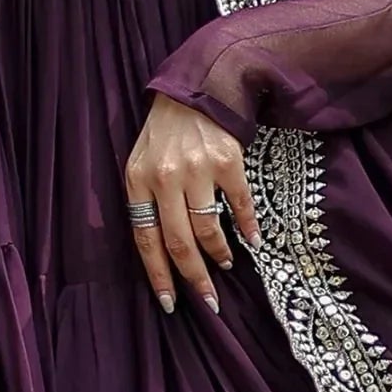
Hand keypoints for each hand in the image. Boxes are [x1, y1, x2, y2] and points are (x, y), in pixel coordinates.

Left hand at [124, 97, 260, 313]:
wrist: (198, 87)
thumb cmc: (165, 132)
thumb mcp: (142, 162)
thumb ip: (147, 201)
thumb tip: (165, 252)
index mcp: (138, 180)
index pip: (145, 239)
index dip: (159, 276)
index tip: (171, 303)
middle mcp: (165, 177)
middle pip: (179, 242)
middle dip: (194, 278)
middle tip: (208, 300)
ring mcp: (198, 169)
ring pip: (208, 229)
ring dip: (219, 253)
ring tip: (225, 263)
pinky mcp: (228, 161)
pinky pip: (240, 205)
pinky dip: (248, 227)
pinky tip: (253, 239)